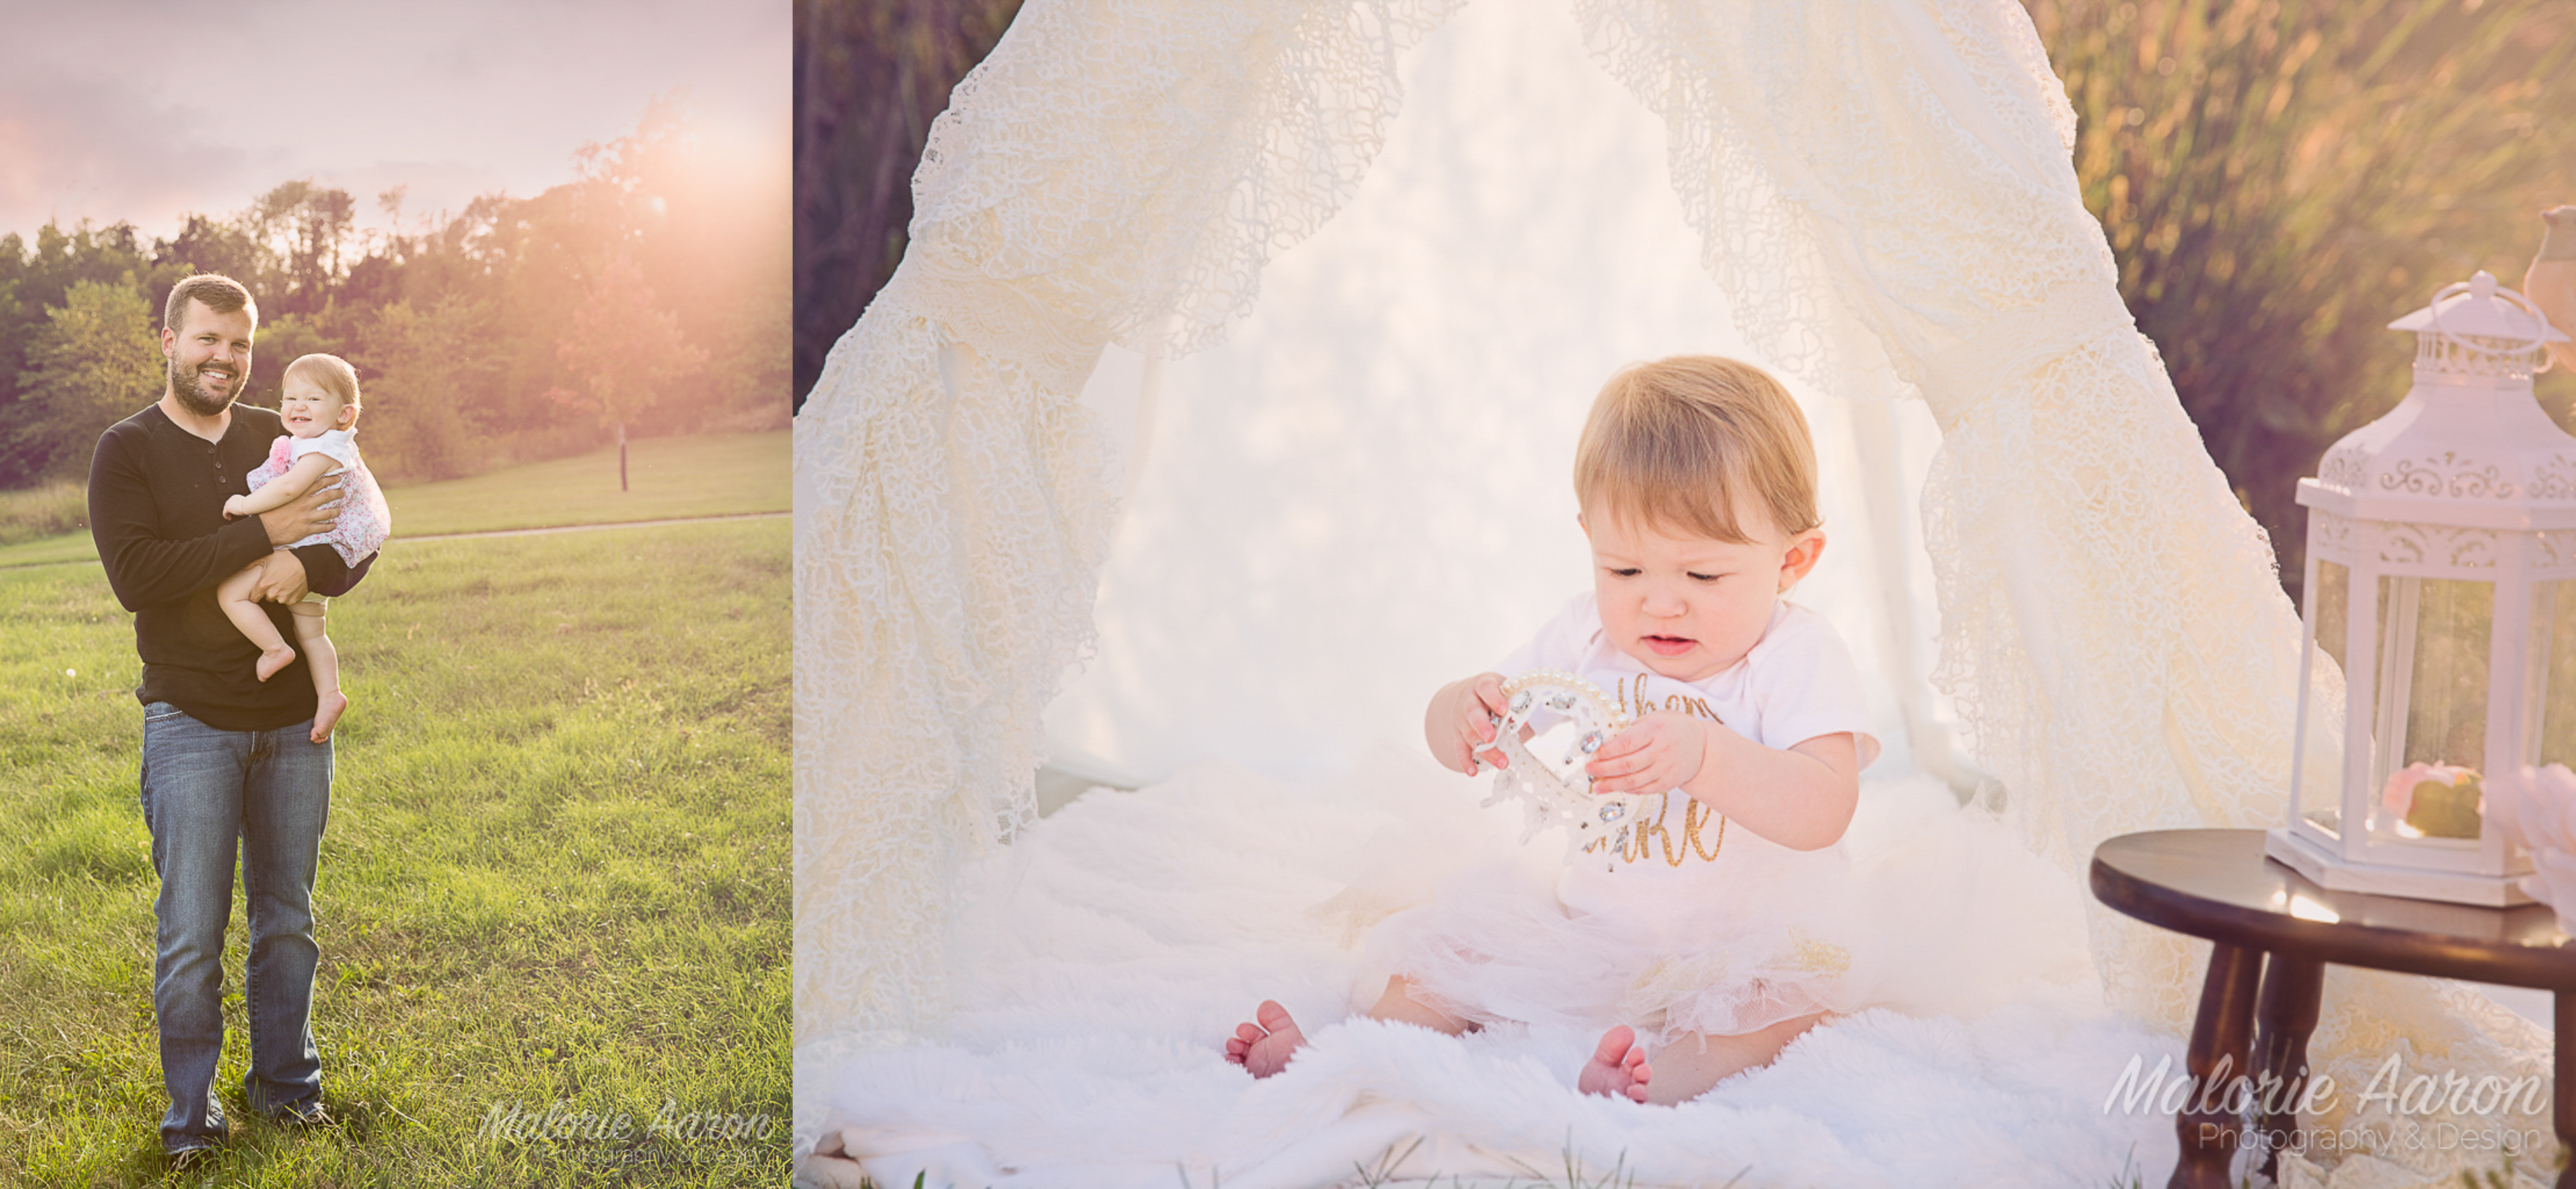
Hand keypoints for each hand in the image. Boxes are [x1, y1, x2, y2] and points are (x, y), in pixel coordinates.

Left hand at [223, 494, 247, 517]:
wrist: (247, 504)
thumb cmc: (249, 504)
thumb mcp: (246, 503)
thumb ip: (244, 505)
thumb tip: (247, 509)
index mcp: (235, 497)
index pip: (231, 502)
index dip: (231, 506)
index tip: (233, 510)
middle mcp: (230, 500)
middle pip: (227, 505)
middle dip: (228, 510)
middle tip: (230, 514)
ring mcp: (228, 504)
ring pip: (225, 509)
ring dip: (227, 513)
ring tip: (228, 517)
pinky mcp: (227, 508)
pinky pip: (225, 513)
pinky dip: (226, 516)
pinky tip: (228, 518)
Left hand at [252, 550, 310, 603]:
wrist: (307, 563)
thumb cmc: (286, 559)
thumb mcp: (268, 557)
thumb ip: (253, 563)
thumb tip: (243, 567)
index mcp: (263, 584)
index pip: (253, 597)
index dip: (256, 593)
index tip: (260, 589)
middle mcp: (272, 593)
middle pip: (266, 598)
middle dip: (269, 592)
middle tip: (276, 582)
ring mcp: (284, 598)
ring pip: (277, 600)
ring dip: (279, 594)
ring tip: (285, 583)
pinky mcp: (293, 600)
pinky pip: (288, 600)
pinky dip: (289, 596)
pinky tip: (291, 586)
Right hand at [258, 476, 341, 545]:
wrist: (262, 528)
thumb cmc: (268, 511)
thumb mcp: (277, 495)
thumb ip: (288, 489)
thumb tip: (293, 482)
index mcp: (298, 494)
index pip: (318, 483)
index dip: (330, 480)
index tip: (337, 478)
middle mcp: (305, 504)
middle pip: (327, 496)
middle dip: (338, 493)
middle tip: (343, 493)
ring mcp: (307, 517)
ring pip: (329, 512)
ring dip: (336, 510)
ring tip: (339, 510)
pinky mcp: (306, 529)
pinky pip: (323, 527)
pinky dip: (330, 526)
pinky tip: (333, 525)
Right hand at [1429, 673, 1509, 775]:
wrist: (1469, 694)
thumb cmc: (1494, 694)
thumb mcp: (1506, 691)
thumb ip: (1516, 703)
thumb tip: (1522, 721)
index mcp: (1482, 685)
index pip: (1486, 689)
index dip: (1494, 698)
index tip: (1504, 710)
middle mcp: (1467, 700)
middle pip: (1472, 713)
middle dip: (1482, 726)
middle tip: (1492, 738)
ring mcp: (1460, 718)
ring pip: (1468, 734)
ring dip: (1484, 750)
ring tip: (1501, 762)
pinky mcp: (1458, 734)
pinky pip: (1460, 748)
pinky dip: (1466, 761)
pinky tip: (1473, 772)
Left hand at [1585, 712, 1707, 795]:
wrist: (1702, 745)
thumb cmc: (1673, 727)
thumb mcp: (1655, 718)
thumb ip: (1632, 729)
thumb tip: (1605, 742)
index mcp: (1656, 730)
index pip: (1626, 743)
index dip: (1607, 751)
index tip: (1593, 754)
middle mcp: (1662, 750)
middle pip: (1627, 764)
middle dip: (1604, 769)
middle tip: (1589, 771)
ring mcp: (1666, 769)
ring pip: (1634, 781)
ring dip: (1612, 785)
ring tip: (1597, 787)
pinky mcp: (1668, 782)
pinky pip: (1644, 789)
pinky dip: (1628, 789)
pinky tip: (1617, 787)